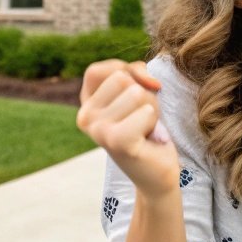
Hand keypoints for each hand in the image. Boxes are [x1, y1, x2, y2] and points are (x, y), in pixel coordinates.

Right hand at [77, 60, 178, 196]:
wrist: (157, 172)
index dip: (127, 74)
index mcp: (86, 103)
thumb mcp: (137, 88)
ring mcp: (97, 130)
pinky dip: (154, 121)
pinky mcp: (116, 142)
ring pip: (137, 92)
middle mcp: (85, 116)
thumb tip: (151, 82)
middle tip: (141, 119)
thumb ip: (135, 72)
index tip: (136, 96)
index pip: (103, 69)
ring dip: (151, 109)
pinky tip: (147, 137)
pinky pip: (145, 111)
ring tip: (144, 129)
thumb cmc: (147, 127)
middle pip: (122, 78)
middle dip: (143, 94)